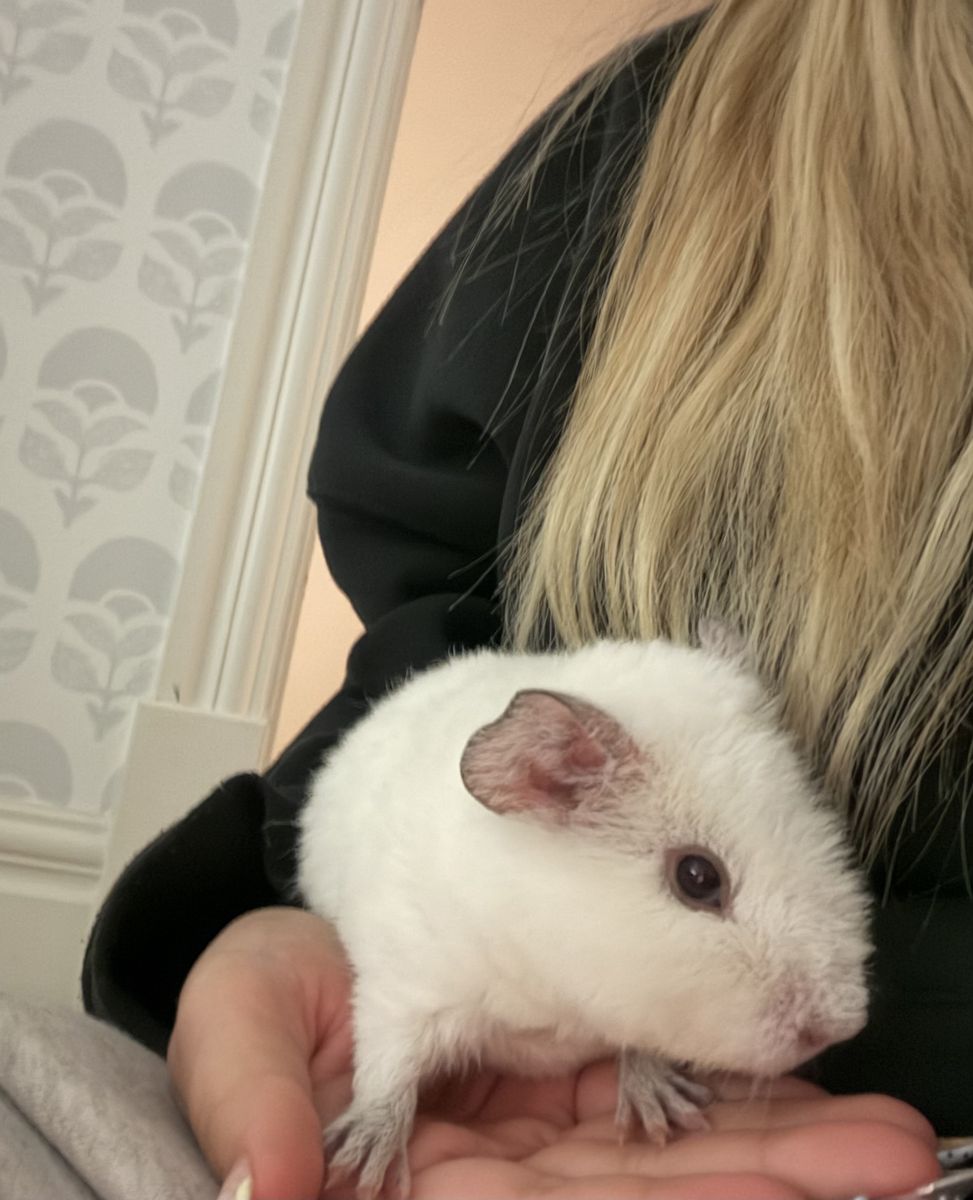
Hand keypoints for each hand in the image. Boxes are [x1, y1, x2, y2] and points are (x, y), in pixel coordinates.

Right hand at [168, 906, 939, 1199]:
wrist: (299, 945)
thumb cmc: (266, 999)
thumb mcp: (238, 1027)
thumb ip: (253, 1097)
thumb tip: (271, 1190)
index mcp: (436, 1183)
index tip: (765, 1197)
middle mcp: (509, 1166)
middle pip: (642, 1195)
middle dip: (761, 1183)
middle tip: (883, 1160)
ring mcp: (547, 1120)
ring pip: (670, 1148)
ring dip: (775, 1142)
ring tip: (884, 1138)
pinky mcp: (572, 1061)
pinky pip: (656, 1081)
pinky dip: (729, 1086)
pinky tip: (800, 1081)